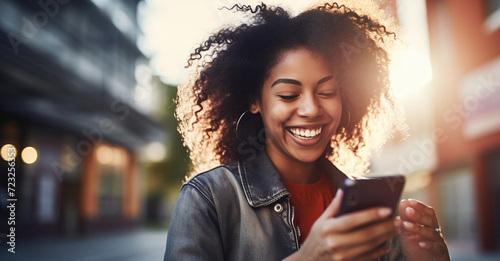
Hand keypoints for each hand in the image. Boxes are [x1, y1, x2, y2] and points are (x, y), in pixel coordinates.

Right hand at [285, 189, 400, 260]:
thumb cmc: (316, 239)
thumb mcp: (320, 221)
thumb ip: (334, 206)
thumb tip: (344, 190)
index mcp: (327, 228)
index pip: (352, 220)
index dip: (370, 214)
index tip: (387, 209)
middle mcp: (334, 243)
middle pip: (365, 234)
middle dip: (384, 227)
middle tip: (398, 220)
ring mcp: (341, 256)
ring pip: (369, 246)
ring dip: (385, 237)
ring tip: (396, 229)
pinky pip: (367, 258)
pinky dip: (379, 251)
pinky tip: (387, 244)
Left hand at [399, 199, 449, 260]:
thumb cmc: (415, 249)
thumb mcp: (407, 234)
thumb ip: (406, 219)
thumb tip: (403, 202)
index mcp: (429, 225)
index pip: (428, 212)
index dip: (420, 206)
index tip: (409, 201)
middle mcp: (436, 232)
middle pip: (430, 220)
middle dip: (418, 215)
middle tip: (408, 210)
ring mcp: (439, 242)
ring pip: (431, 233)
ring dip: (418, 228)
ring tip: (406, 225)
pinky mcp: (441, 253)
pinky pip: (436, 248)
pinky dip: (429, 245)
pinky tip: (420, 243)